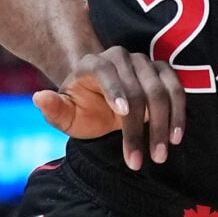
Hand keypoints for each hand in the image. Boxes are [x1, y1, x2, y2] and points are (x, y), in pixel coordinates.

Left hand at [33, 47, 186, 170]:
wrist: (102, 102)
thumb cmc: (81, 109)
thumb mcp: (65, 115)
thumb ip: (53, 108)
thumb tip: (39, 97)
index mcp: (92, 62)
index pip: (105, 71)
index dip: (115, 90)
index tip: (124, 114)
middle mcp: (120, 57)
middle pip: (136, 87)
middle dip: (139, 126)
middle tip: (141, 159)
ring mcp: (144, 62)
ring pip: (159, 90)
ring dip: (163, 125)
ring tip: (160, 155)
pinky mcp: (163, 72)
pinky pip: (176, 90)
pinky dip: (178, 113)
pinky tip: (176, 137)